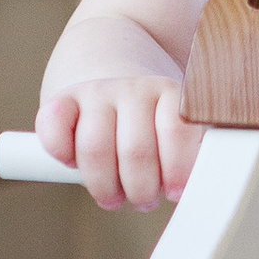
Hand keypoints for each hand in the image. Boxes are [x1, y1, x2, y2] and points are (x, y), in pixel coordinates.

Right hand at [36, 76, 202, 211]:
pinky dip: (60, 154)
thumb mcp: (178, 123)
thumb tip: (204, 188)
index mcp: (169, 93)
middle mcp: (132, 89)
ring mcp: (94, 93)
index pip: (177, 133)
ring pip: (95, 149)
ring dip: (105, 187)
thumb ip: (191, 149)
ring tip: (114, 196)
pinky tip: (72, 164)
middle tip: (144, 200)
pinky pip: (54, 130)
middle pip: (136, 152)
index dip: (177, 170)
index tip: (176, 192)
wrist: (109, 59)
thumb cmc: (149, 114)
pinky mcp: (60, 99)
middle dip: (141, 190)